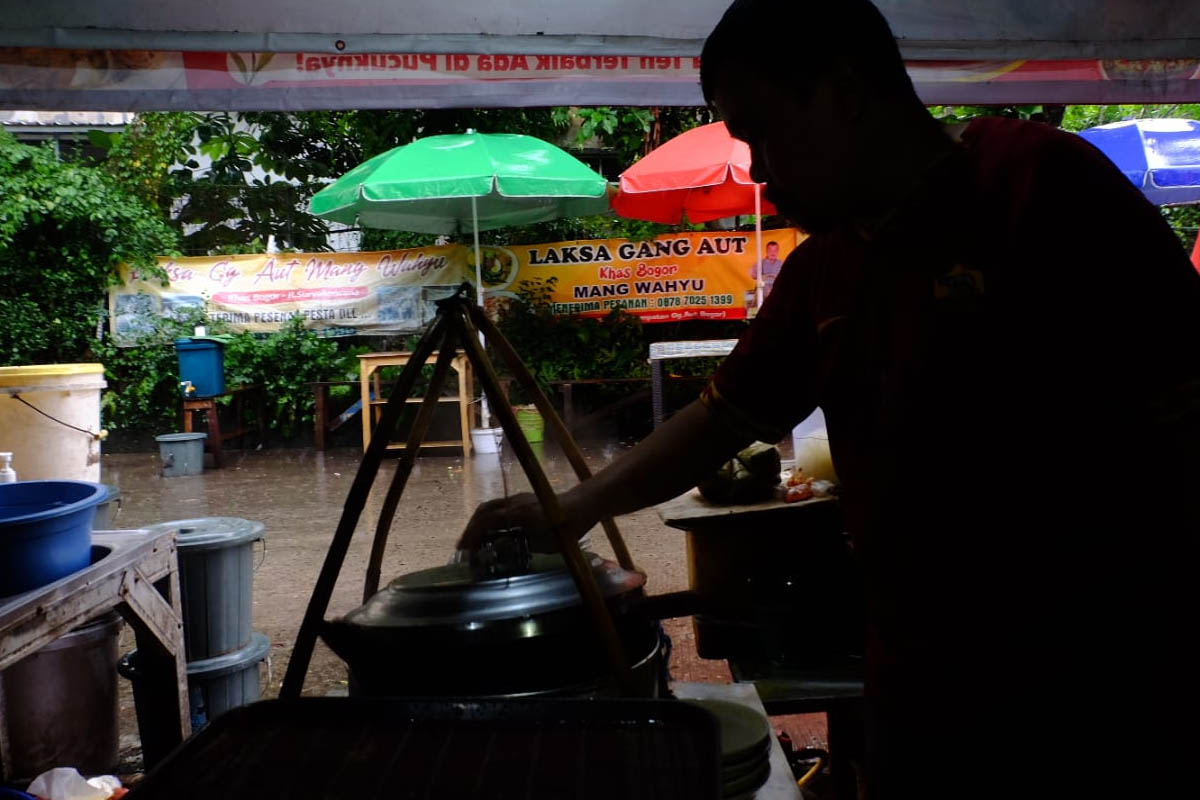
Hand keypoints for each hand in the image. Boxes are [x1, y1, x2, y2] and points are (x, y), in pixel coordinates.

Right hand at [457, 490, 591, 553]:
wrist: (582, 507)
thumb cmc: (566, 530)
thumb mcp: (544, 545)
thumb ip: (519, 545)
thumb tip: (497, 549)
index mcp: (518, 514)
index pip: (486, 522)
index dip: (472, 536)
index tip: (464, 550)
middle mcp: (514, 502)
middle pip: (483, 511)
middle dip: (470, 529)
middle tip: (464, 546)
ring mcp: (518, 498)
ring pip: (489, 506)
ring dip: (478, 522)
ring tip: (473, 538)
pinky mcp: (523, 499)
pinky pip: (499, 505)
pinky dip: (489, 517)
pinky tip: (490, 529)